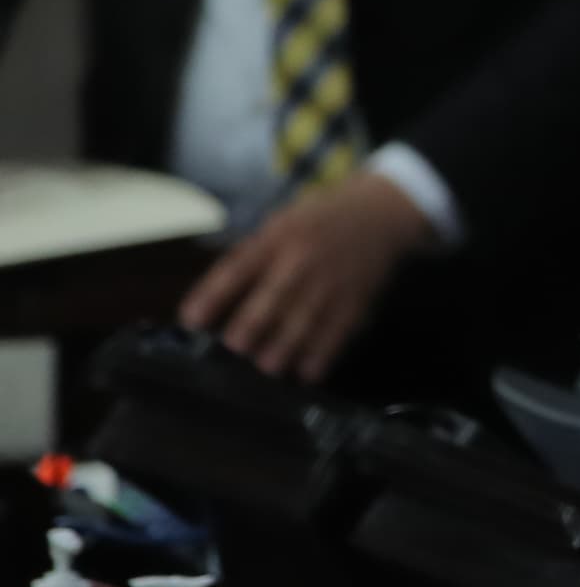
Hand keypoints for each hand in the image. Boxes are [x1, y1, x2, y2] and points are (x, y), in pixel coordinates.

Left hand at [177, 171, 429, 382]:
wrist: (381, 215)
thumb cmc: (319, 220)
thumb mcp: (280, 224)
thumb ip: (252, 256)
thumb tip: (216, 298)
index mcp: (277, 239)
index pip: (238, 269)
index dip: (212, 296)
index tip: (190, 320)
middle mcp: (303, 261)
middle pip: (273, 298)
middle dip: (251, 325)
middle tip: (234, 347)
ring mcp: (332, 283)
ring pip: (305, 321)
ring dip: (285, 347)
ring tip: (267, 366)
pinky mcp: (355, 301)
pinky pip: (338, 332)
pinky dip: (324, 355)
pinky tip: (308, 372)